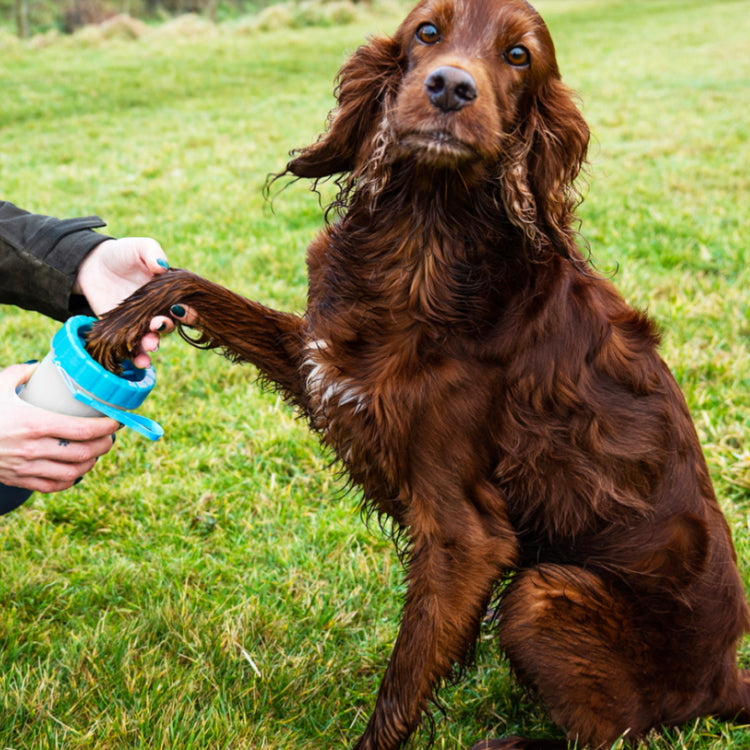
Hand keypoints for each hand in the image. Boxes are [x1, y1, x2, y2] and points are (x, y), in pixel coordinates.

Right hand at [0, 364, 118, 492]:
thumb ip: (21, 373)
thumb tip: (42, 367)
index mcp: (33, 423)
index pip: (83, 429)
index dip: (107, 426)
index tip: (117, 420)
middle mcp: (33, 448)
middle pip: (85, 452)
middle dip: (105, 445)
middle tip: (110, 436)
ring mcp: (26, 467)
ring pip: (74, 472)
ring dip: (91, 463)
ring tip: (96, 451)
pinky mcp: (19, 479)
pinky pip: (54, 485)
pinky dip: (71, 479)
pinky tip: (76, 469)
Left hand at [73, 238, 174, 367]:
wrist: (91, 264)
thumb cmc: (120, 253)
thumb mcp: (138, 246)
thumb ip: (151, 252)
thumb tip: (162, 266)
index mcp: (167, 292)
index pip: (181, 304)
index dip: (184, 310)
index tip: (178, 310)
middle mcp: (157, 310)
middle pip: (168, 324)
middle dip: (165, 327)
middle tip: (157, 324)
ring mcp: (140, 322)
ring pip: (152, 338)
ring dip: (153, 345)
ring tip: (150, 346)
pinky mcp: (122, 332)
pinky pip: (132, 348)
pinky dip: (137, 357)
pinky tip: (140, 361)